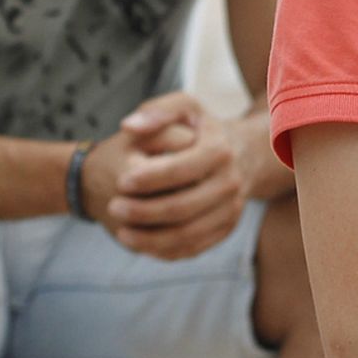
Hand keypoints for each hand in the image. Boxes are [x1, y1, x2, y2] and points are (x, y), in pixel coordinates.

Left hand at [84, 93, 247, 260]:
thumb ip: (157, 110)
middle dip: (143, 212)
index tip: (121, 181)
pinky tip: (139, 242)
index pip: (180, 170)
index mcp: (220, 151)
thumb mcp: (186, 106)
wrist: (243, 153)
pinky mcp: (226, 228)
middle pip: (182, 208)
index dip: (148, 179)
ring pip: (187, 235)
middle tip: (114, 207)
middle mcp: (230, 183)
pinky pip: (193, 248)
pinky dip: (164, 250)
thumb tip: (128, 126)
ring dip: (149, 238)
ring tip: (121, 231)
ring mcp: (231, 209)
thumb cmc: (203, 129)